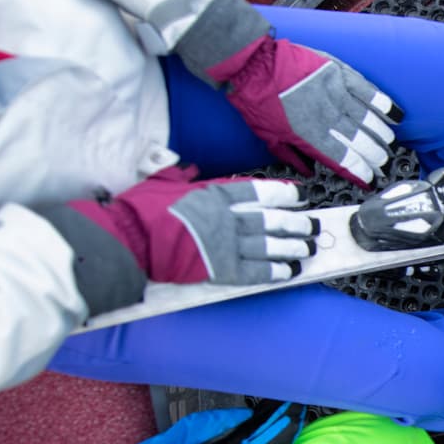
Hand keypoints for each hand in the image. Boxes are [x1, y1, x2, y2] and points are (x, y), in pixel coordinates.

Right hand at [68, 166, 318, 285]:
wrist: (130, 240)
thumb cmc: (141, 210)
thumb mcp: (162, 183)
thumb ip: (182, 177)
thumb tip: (189, 170)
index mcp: (214, 194)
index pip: (259, 191)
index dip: (284, 194)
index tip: (300, 195)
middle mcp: (227, 218)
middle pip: (272, 219)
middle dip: (296, 223)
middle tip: (313, 225)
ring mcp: (226, 244)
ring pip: (270, 246)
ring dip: (293, 247)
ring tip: (308, 249)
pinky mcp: (220, 270)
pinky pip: (256, 272)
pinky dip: (276, 272)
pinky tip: (290, 271)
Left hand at [175, 0, 401, 186]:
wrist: (251, 61)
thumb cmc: (255, 99)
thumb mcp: (267, 136)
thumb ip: (292, 156)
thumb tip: (310, 172)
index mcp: (307, 134)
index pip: (342, 158)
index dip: (359, 171)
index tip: (368, 179)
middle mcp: (325, 114)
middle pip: (359, 140)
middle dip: (374, 155)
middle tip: (382, 163)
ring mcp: (334, 91)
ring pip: (367, 118)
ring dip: (381, 134)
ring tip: (388, 144)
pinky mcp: (338, 72)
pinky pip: (367, 90)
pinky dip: (383, 104)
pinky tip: (395, 116)